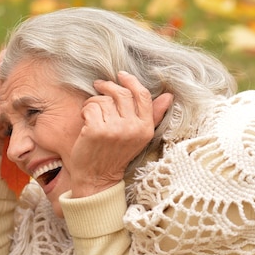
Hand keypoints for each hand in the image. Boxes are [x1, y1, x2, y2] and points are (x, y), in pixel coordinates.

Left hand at [69, 71, 172, 197]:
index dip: (131, 81)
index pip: (142, 95)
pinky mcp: (96, 131)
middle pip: (121, 93)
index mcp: (145, 128)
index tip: (121, 75)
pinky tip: (85, 120)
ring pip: (103, 100)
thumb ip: (152, 116)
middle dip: (108, 86)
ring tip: (91, 112)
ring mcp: (114, 130)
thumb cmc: (115, 155)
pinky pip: (90, 107)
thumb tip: (169, 96)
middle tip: (98, 86)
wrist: (96, 179)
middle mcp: (132, 128)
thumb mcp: (138, 138)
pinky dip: (85, 110)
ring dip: (93, 102)